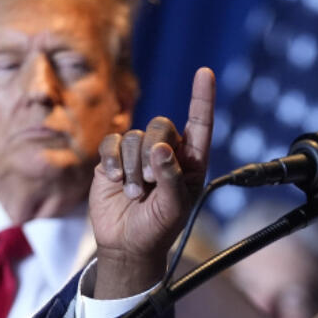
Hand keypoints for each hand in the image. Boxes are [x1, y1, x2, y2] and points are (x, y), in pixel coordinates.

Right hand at [89, 67, 214, 297]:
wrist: (126, 244)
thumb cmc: (157, 228)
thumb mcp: (174, 208)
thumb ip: (172, 178)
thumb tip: (162, 148)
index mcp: (190, 162)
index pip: (199, 124)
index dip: (202, 98)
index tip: (205, 73)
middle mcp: (166, 152)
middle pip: (160, 126)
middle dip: (153, 153)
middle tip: (151, 182)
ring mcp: (138, 153)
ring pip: (134, 137)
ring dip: (133, 167)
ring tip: (135, 193)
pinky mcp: (113, 158)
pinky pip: (112, 143)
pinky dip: (114, 161)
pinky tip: (117, 180)